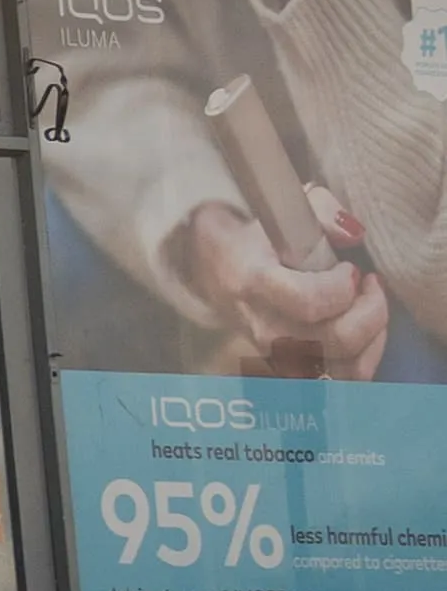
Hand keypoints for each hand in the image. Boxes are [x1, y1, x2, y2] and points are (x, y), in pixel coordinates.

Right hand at [180, 201, 390, 380]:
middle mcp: (264, 327)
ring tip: (368, 306)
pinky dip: (368, 357)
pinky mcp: (293, 370)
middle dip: (371, 311)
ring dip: (375, 335)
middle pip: (336, 340)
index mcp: (254, 284)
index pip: (308, 302)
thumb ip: (321, 209)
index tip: (348, 267)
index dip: (343, 286)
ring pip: (347, 368)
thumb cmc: (253, 240)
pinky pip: (346, 380)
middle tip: (368, 285)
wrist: (216, 270)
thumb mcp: (277, 212)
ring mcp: (278, 354)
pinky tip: (366, 330)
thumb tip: (353, 234)